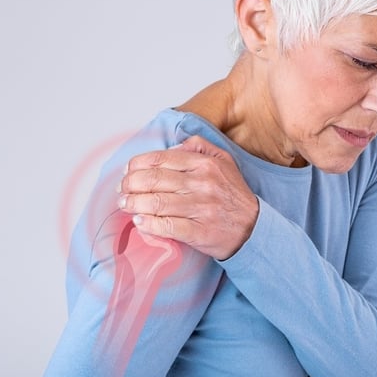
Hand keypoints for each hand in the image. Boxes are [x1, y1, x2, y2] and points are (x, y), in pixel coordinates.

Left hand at [117, 135, 258, 259]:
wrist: (253, 228)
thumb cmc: (233, 195)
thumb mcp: (224, 161)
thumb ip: (200, 146)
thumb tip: (174, 145)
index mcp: (205, 164)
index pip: (161, 159)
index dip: (137, 165)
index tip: (127, 172)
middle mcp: (203, 184)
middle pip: (153, 180)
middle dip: (130, 185)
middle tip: (123, 191)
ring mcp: (201, 208)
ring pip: (156, 203)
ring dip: (134, 204)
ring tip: (125, 205)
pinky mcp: (199, 231)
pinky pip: (167, 226)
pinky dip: (148, 224)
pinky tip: (140, 222)